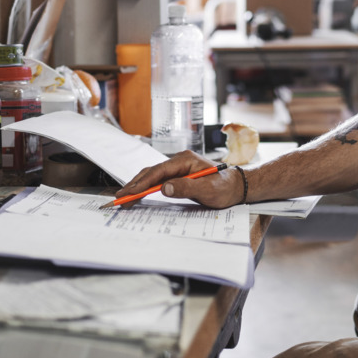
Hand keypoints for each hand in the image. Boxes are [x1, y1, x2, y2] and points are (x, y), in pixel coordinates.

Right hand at [115, 150, 244, 208]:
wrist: (236, 186)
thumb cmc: (225, 187)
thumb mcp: (208, 189)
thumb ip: (186, 187)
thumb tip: (164, 188)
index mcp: (185, 160)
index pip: (158, 171)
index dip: (142, 182)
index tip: (130, 192)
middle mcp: (179, 160)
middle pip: (152, 171)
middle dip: (135, 184)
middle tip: (120, 198)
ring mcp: (178, 167)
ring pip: (153, 175)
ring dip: (138, 186)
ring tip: (125, 197)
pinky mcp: (178, 175)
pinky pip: (158, 180)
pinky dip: (146, 187)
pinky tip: (138, 194)